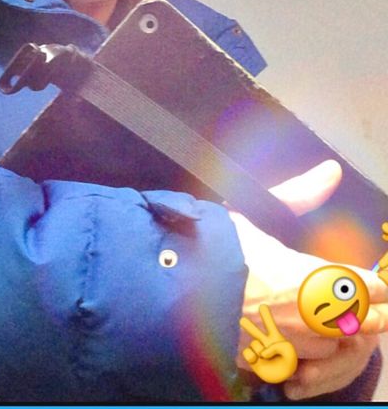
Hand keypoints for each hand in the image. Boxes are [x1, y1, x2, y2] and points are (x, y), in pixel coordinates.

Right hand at [232, 160, 387, 399]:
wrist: (170, 295)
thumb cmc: (212, 249)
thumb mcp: (251, 213)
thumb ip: (297, 195)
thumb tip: (332, 170)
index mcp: (314, 279)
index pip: (366, 286)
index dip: (372, 284)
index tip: (374, 281)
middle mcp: (312, 319)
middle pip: (362, 322)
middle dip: (365, 311)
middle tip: (363, 302)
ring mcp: (293, 348)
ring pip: (334, 348)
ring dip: (336, 335)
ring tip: (325, 320)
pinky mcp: (270, 366)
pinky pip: (305, 367)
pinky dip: (307, 358)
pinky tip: (294, 342)